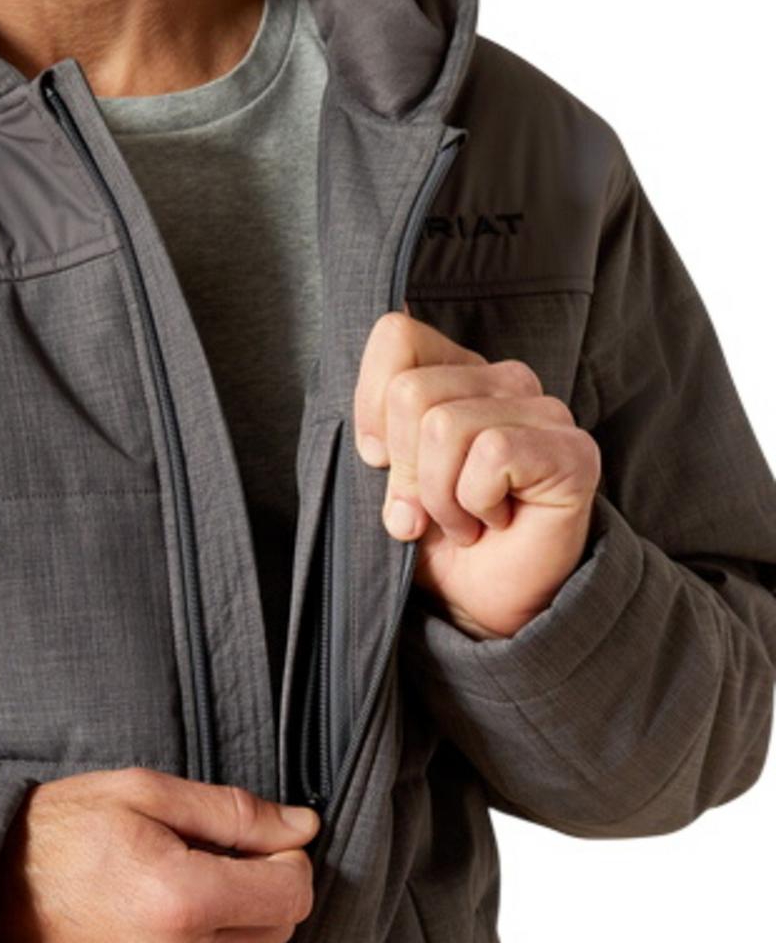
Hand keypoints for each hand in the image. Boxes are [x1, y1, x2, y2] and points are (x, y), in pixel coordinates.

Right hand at [0, 766, 319, 942]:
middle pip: (277, 929)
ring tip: (171, 887)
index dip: (284, 857)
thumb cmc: (58, 832)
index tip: (253, 840)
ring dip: (231, 922)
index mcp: (180, 899)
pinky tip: (154, 924)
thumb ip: (234, 812)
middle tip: (206, 855)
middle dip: (259, 887)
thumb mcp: (144, 792)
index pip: (292, 893)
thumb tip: (303, 827)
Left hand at [352, 307, 600, 639]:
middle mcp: (504, 381)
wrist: (483, 604)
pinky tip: (493, 522)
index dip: (370, 406)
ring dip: (439, 496)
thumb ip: (375, 440)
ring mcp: (544, 412)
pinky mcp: (572, 451)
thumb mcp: (384, 483)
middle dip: (403, 470)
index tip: (378, 460)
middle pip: (410, 392)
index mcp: (456, 376)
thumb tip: (371, 441)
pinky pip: (491, 455)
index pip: (396, 337)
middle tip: (428, 511)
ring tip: (463, 520)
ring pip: (444, 426)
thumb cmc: (435, 540)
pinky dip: (475, 503)